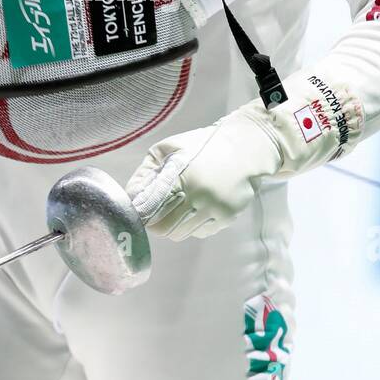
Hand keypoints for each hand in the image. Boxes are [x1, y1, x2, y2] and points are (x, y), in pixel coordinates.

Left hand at [126, 114, 283, 241]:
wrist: (245, 148)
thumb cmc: (204, 145)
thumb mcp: (171, 147)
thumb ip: (149, 169)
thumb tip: (133, 195)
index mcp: (182, 177)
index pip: (151, 209)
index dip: (141, 214)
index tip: (137, 212)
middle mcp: (199, 197)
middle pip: (164, 228)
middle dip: (155, 224)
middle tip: (154, 216)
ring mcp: (214, 210)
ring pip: (181, 234)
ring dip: (173, 226)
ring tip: (177, 209)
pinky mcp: (227, 218)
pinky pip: (200, 233)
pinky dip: (193, 226)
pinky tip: (196, 209)